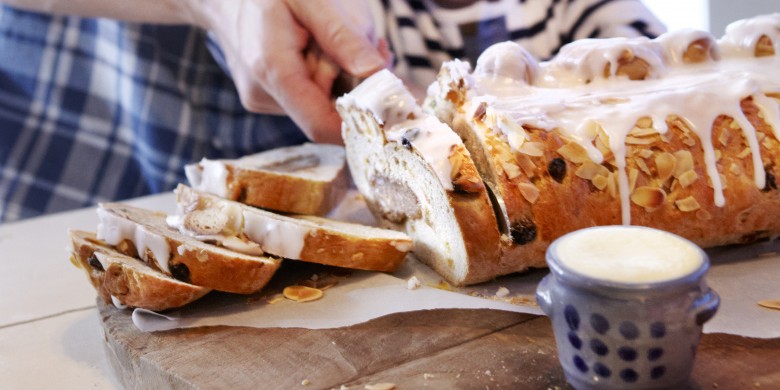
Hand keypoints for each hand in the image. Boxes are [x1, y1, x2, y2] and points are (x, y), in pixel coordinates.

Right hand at [192, 0, 390, 143]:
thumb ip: (341, 34)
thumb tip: (375, 71)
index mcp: (272, 70)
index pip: (321, 125)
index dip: (359, 121)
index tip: (386, 98)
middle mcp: (264, 95)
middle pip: (328, 110)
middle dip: (355, 81)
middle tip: (369, 43)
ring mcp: (264, 99)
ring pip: (320, 102)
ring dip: (339, 75)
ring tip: (331, 37)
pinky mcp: (267, 97)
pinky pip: (307, 95)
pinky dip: (323, 75)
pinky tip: (316, 46)